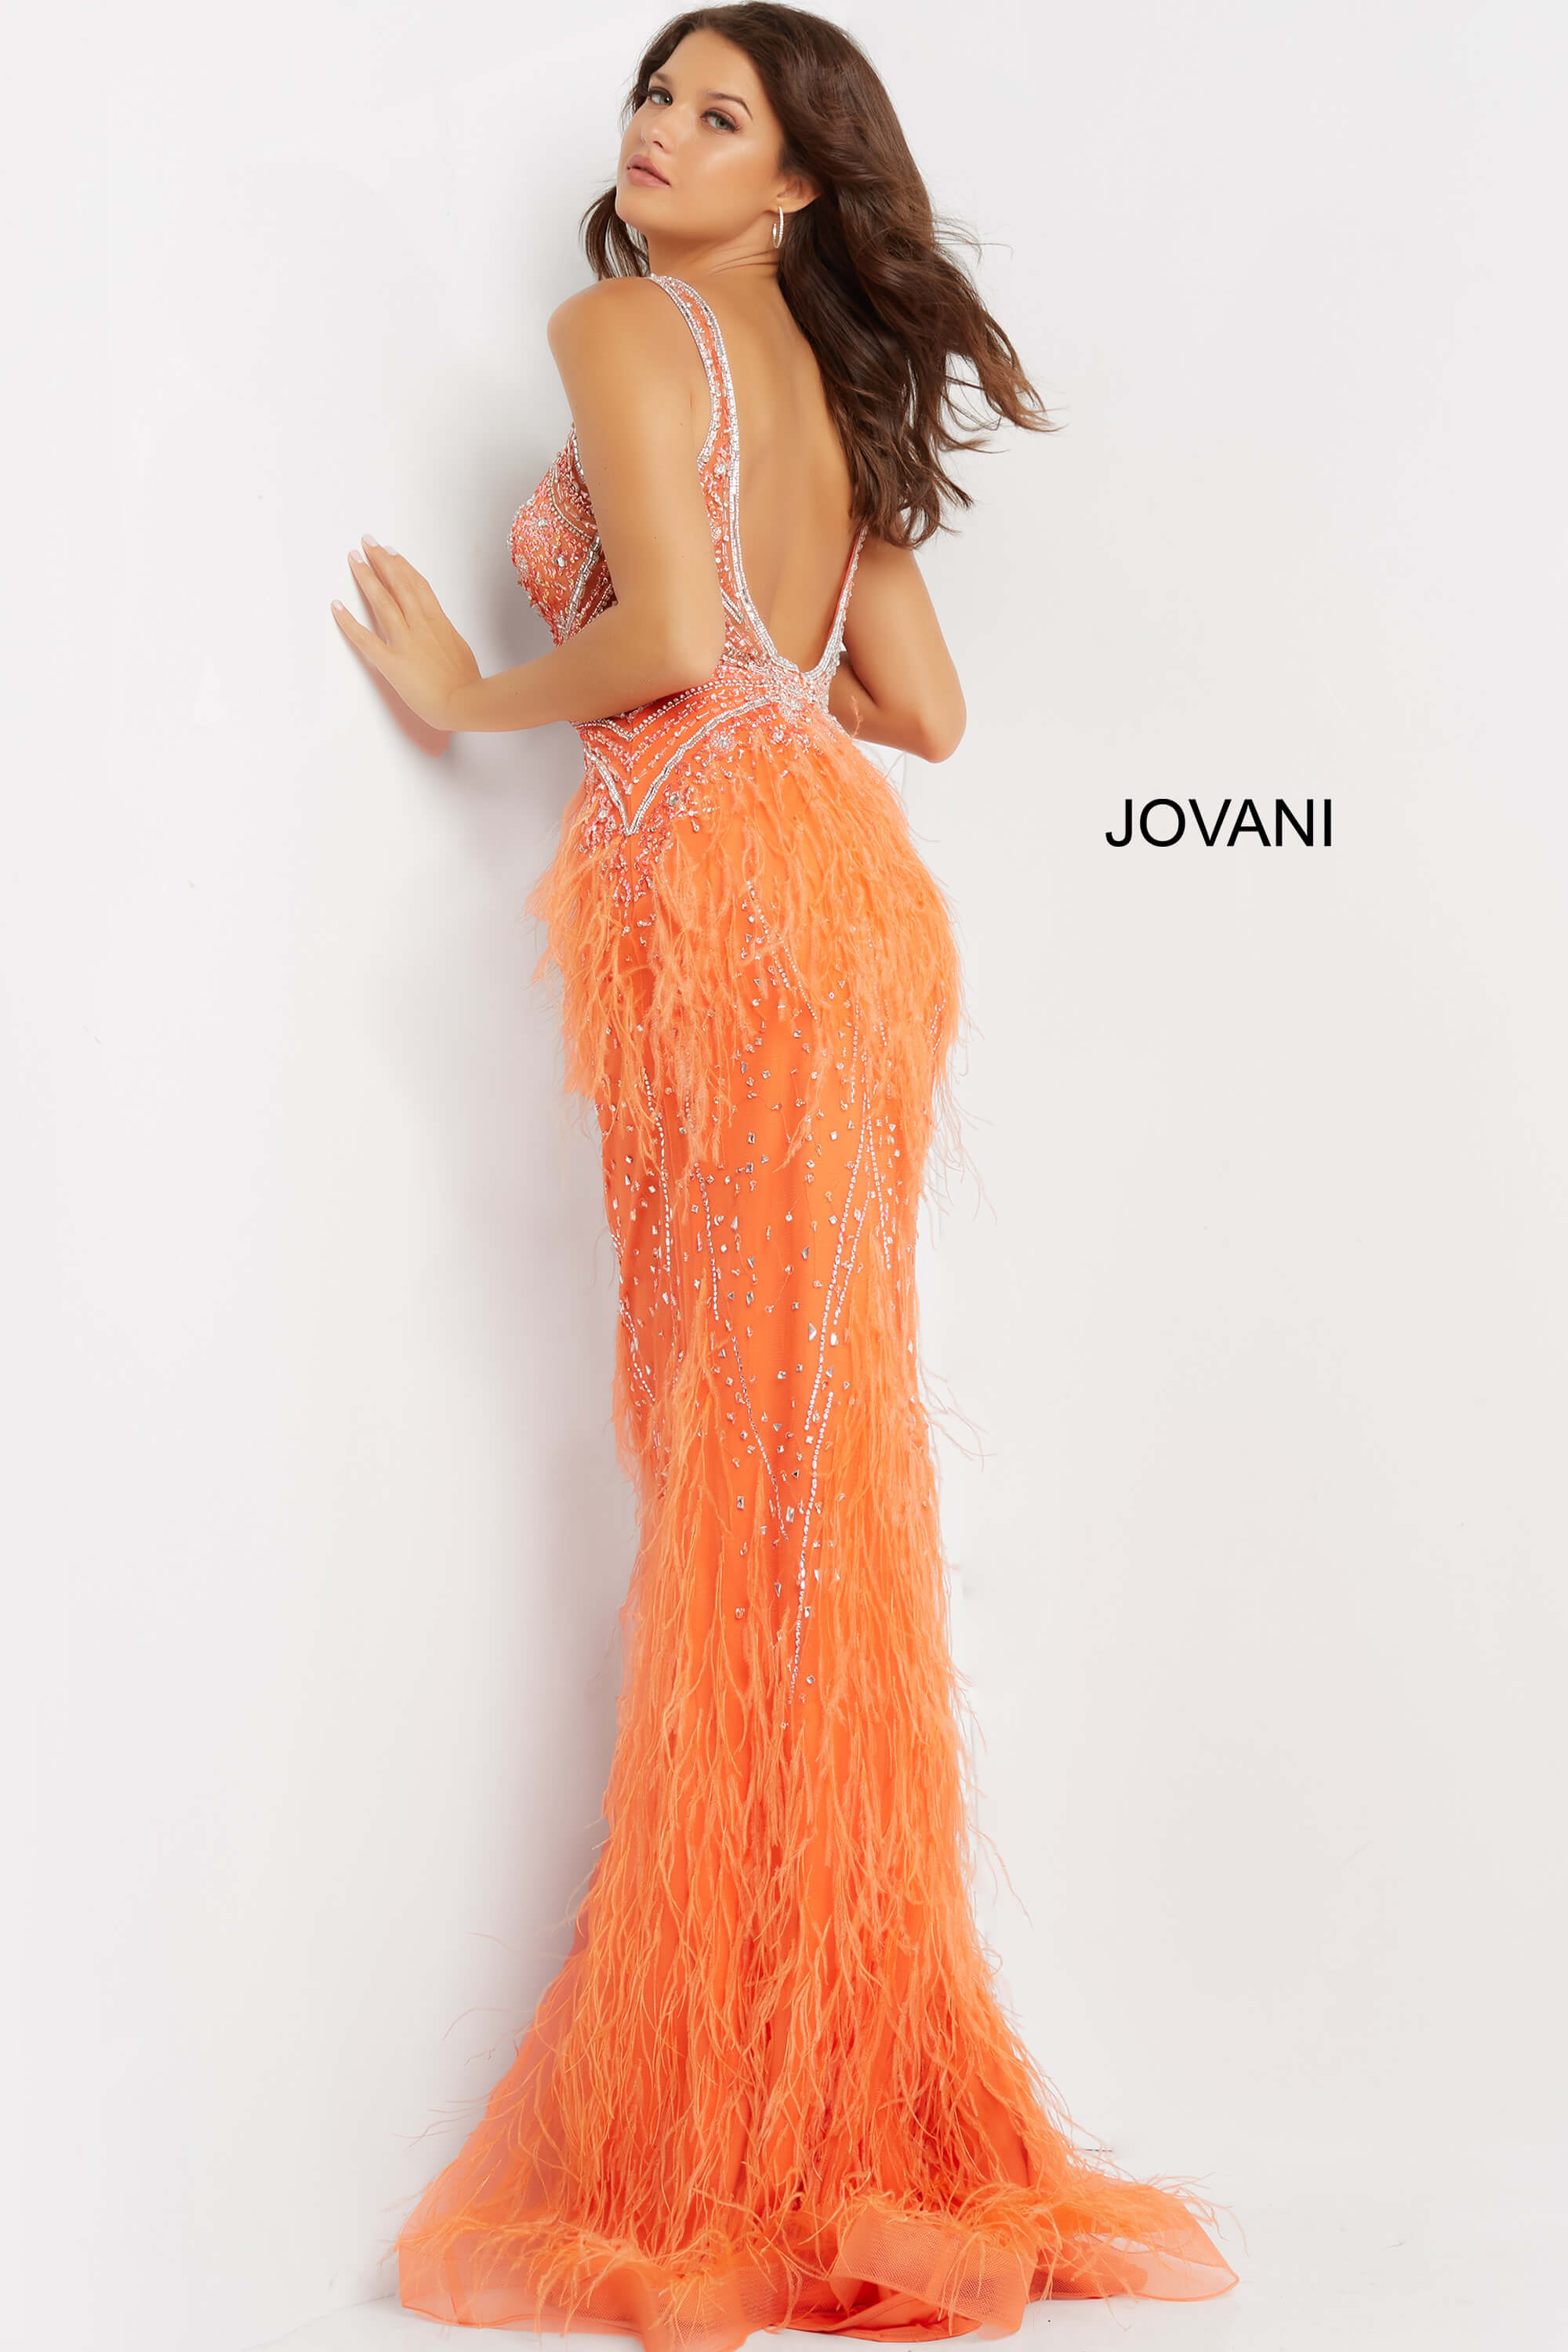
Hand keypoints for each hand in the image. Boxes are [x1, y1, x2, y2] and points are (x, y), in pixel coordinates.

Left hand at [332, 536, 481, 730]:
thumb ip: (446, 636)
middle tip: (367, 543)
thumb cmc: (468, 683)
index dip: (402, 566)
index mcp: (438, 622)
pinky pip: (366, 640)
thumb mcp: (461, 650)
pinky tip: (336, 608)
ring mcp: (405, 642)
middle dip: (381, 560)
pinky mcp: (391, 663)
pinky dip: (349, 623)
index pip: (417, 585)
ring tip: (354, 559)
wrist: (466, 703)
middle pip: (398, 584)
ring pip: (383, 601)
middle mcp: (420, 625)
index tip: (391, 553)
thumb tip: (440, 629)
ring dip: (366, 578)